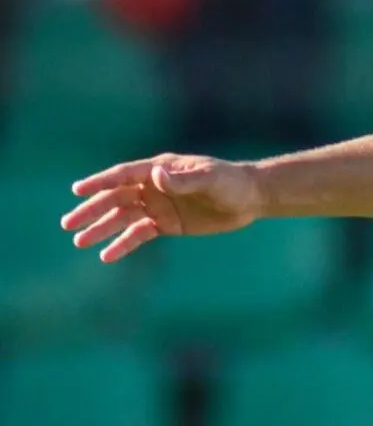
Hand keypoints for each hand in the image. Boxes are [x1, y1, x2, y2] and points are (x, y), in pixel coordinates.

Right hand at [62, 154, 264, 261]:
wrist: (251, 198)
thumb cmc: (231, 181)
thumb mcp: (210, 179)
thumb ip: (183, 179)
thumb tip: (155, 176)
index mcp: (160, 169)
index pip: (123, 175)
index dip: (100, 182)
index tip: (77, 190)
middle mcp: (154, 187)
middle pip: (116, 198)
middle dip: (92, 210)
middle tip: (69, 224)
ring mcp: (158, 206)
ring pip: (123, 218)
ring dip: (101, 229)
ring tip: (80, 241)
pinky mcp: (167, 225)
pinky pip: (139, 235)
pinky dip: (123, 244)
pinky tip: (108, 256)